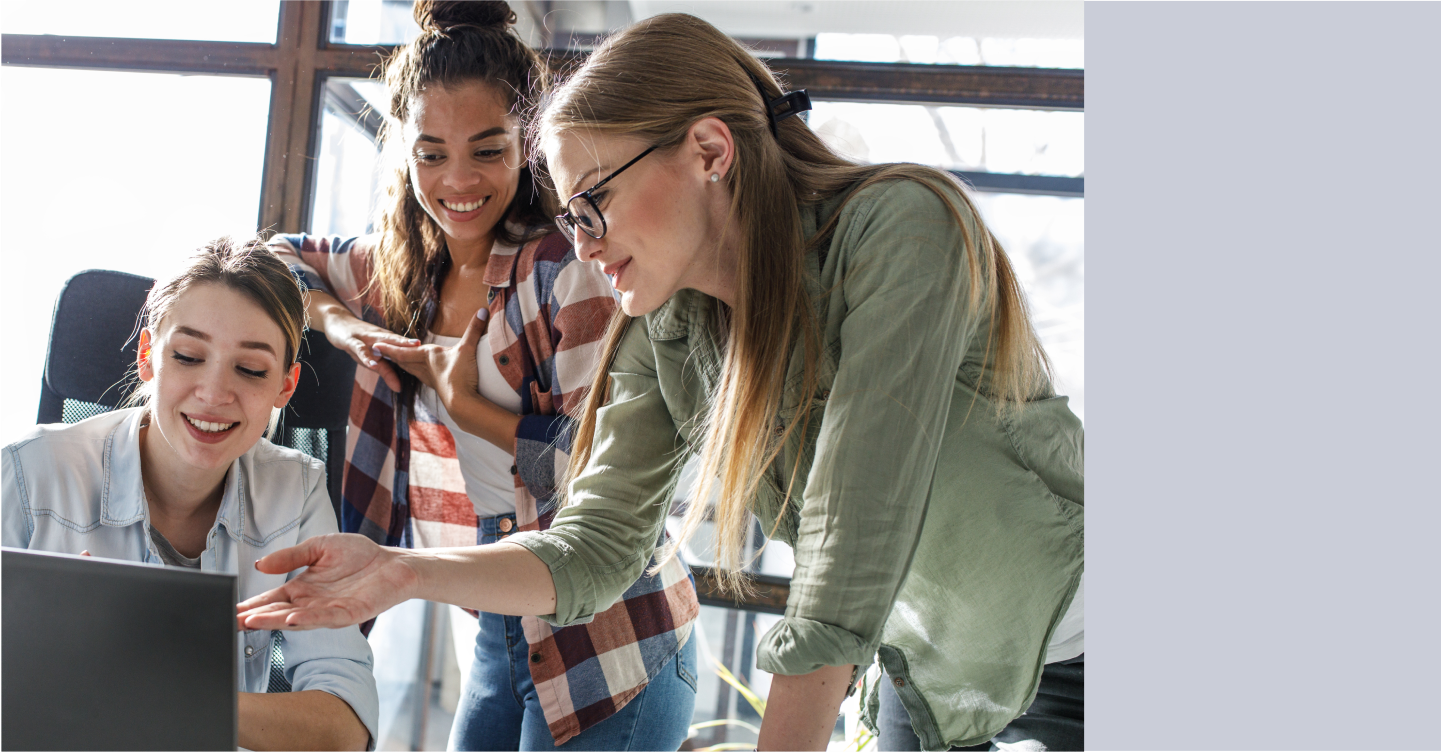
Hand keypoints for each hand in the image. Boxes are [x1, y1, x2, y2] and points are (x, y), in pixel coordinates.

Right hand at [235, 533, 418, 630]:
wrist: (394, 563)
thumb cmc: (359, 555)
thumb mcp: (319, 547)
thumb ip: (291, 556)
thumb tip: (260, 564)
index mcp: (302, 588)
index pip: (270, 599)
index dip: (250, 605)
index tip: (229, 609)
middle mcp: (311, 603)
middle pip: (277, 613)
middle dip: (254, 618)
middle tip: (230, 622)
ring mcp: (329, 611)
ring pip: (296, 619)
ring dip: (274, 621)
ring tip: (252, 622)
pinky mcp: (348, 614)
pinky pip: (324, 618)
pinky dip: (306, 619)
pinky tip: (291, 619)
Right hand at [316, 296, 419, 392]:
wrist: (337, 323)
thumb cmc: (358, 343)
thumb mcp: (372, 359)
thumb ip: (386, 372)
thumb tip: (399, 389)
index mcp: (386, 341)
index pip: (403, 346)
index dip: (415, 350)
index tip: (431, 353)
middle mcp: (378, 337)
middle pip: (395, 340)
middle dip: (409, 344)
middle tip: (422, 348)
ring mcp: (365, 337)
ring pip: (379, 342)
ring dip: (391, 346)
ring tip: (404, 352)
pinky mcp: (350, 341)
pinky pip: (359, 349)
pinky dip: (366, 356)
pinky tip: (372, 364)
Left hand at [373, 308, 487, 405]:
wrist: (463, 402)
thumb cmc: (460, 375)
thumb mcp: (467, 348)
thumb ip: (474, 329)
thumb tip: (483, 309)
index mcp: (427, 356)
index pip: (403, 351)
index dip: (389, 347)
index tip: (375, 345)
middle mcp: (426, 367)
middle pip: (404, 360)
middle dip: (392, 355)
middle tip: (379, 352)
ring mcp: (431, 379)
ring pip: (412, 370)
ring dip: (402, 365)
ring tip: (396, 362)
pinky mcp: (438, 388)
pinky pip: (422, 378)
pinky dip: (416, 373)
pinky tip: (421, 375)